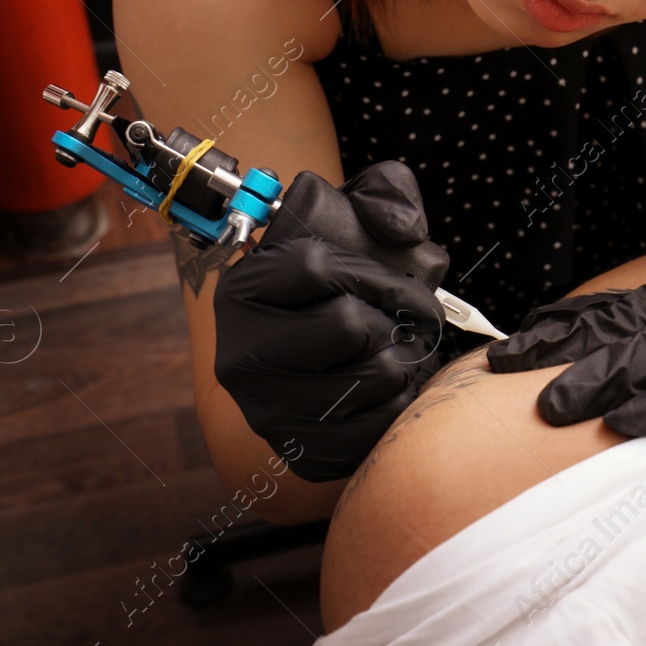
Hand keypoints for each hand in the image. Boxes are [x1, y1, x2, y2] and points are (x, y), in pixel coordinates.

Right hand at [213, 162, 450, 481]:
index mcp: (243, 288)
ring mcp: (265, 407)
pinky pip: (376, 429)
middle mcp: (241, 352)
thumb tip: (404, 228)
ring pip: (371, 376)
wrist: (302, 365)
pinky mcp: (296, 450)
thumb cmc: (334, 290)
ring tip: (397, 353)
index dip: (379, 273)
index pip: (318, 267)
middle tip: (400, 324)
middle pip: (349, 325)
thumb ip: (386, 195)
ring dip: (402, 361)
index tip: (403, 286)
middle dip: (392, 321)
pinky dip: (398, 406)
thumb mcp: (351, 221)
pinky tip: (389, 391)